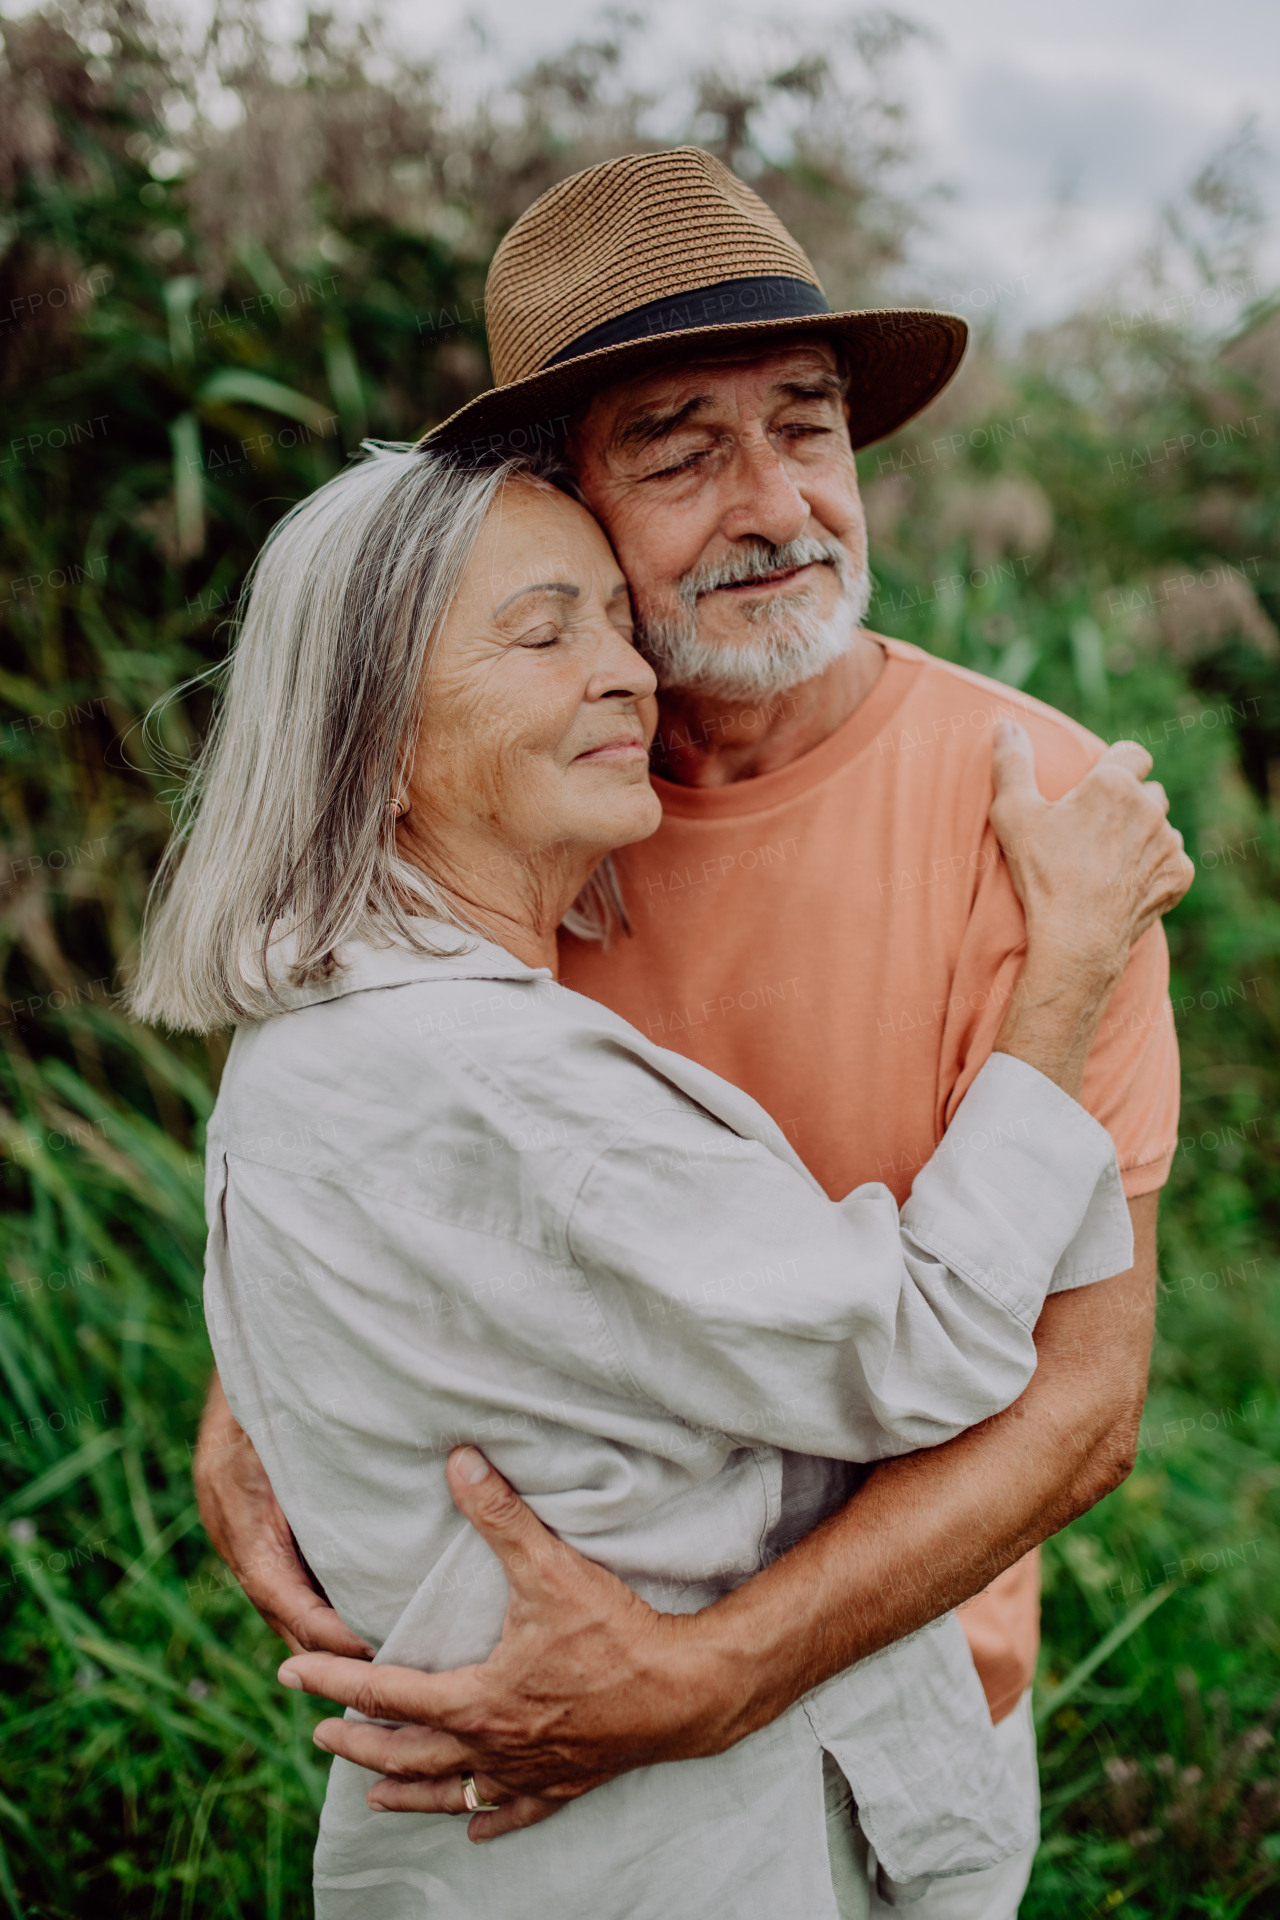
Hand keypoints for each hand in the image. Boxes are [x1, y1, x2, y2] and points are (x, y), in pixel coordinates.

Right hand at [194, 1371, 371, 1657]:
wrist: (250, 1338)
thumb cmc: (277, 1378)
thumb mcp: (299, 1423)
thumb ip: (332, 1469)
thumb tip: (388, 1510)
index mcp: (240, 1514)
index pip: (284, 1599)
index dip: (329, 1634)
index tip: (376, 1653)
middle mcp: (234, 1529)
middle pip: (284, 1612)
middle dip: (332, 1648)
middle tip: (389, 1673)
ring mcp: (240, 1526)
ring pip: (287, 1597)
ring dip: (329, 1627)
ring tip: (386, 1654)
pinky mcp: (257, 1519)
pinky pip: (289, 1571)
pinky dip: (323, 1595)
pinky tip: (367, 1603)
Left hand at [278, 1447, 717, 1840]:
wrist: (685, 1692)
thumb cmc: (617, 1632)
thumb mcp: (551, 1568)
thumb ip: (501, 1514)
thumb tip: (459, 1461)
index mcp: (477, 1699)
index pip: (385, 1691)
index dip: (332, 1681)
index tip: (290, 1673)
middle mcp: (493, 1744)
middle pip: (407, 1753)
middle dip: (359, 1744)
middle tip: (320, 1737)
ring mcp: (530, 1770)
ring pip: (451, 1790)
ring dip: (408, 1791)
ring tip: (373, 1797)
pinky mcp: (567, 1782)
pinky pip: (516, 1809)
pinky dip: (489, 1815)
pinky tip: (475, 1823)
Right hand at [988, 723, 1192, 1097]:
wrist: (1076, 939)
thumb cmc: (1042, 874)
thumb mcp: (1013, 815)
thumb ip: (1011, 764)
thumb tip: (1005, 723)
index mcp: (1114, 785)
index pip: (1134, 753)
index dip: (1118, 766)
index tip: (1099, 786)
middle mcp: (1150, 807)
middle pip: (1149, 791)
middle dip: (1129, 804)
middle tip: (1095, 831)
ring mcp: (1169, 843)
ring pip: (1161, 827)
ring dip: (1143, 836)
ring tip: (1108, 861)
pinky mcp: (1178, 876)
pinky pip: (1171, 862)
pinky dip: (1153, 869)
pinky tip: (1125, 884)